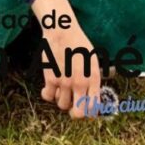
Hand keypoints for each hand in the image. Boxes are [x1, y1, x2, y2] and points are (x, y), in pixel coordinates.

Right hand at [33, 0, 101, 118]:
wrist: (63, 31)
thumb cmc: (78, 43)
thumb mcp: (93, 59)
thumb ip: (95, 77)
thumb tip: (98, 92)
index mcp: (93, 78)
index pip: (94, 107)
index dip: (90, 112)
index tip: (85, 108)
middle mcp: (80, 83)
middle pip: (78, 114)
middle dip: (75, 114)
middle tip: (72, 107)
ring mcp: (65, 82)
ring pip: (62, 105)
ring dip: (61, 99)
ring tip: (61, 89)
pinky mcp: (51, 78)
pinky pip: (48, 96)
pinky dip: (47, 94)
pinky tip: (49, 88)